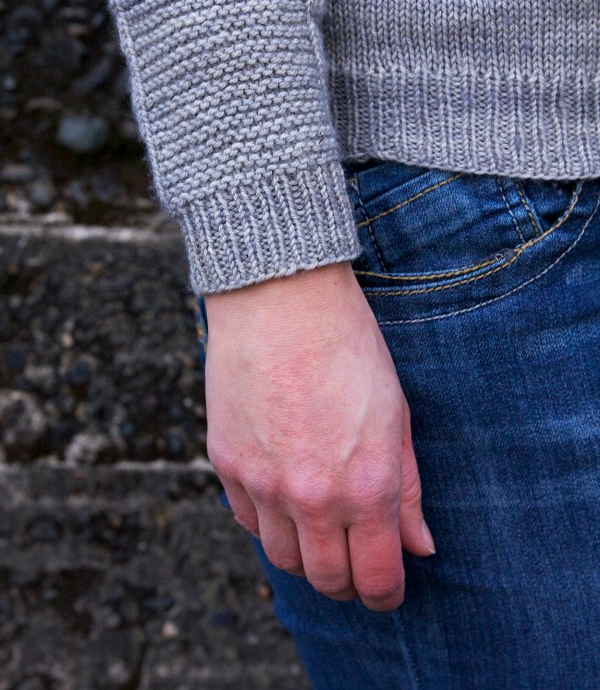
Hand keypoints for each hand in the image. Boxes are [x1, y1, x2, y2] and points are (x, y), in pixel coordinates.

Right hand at [204, 261, 434, 611]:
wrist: (281, 298)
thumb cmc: (349, 346)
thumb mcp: (396, 414)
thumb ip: (408, 488)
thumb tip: (420, 546)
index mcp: (366, 485)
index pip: (375, 577)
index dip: (385, 594)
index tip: (387, 590)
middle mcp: (312, 496)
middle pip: (326, 579)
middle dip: (348, 584)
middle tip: (356, 567)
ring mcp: (263, 483)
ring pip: (283, 558)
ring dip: (307, 556)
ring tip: (320, 532)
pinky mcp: (227, 463)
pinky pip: (248, 520)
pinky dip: (269, 523)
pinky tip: (284, 498)